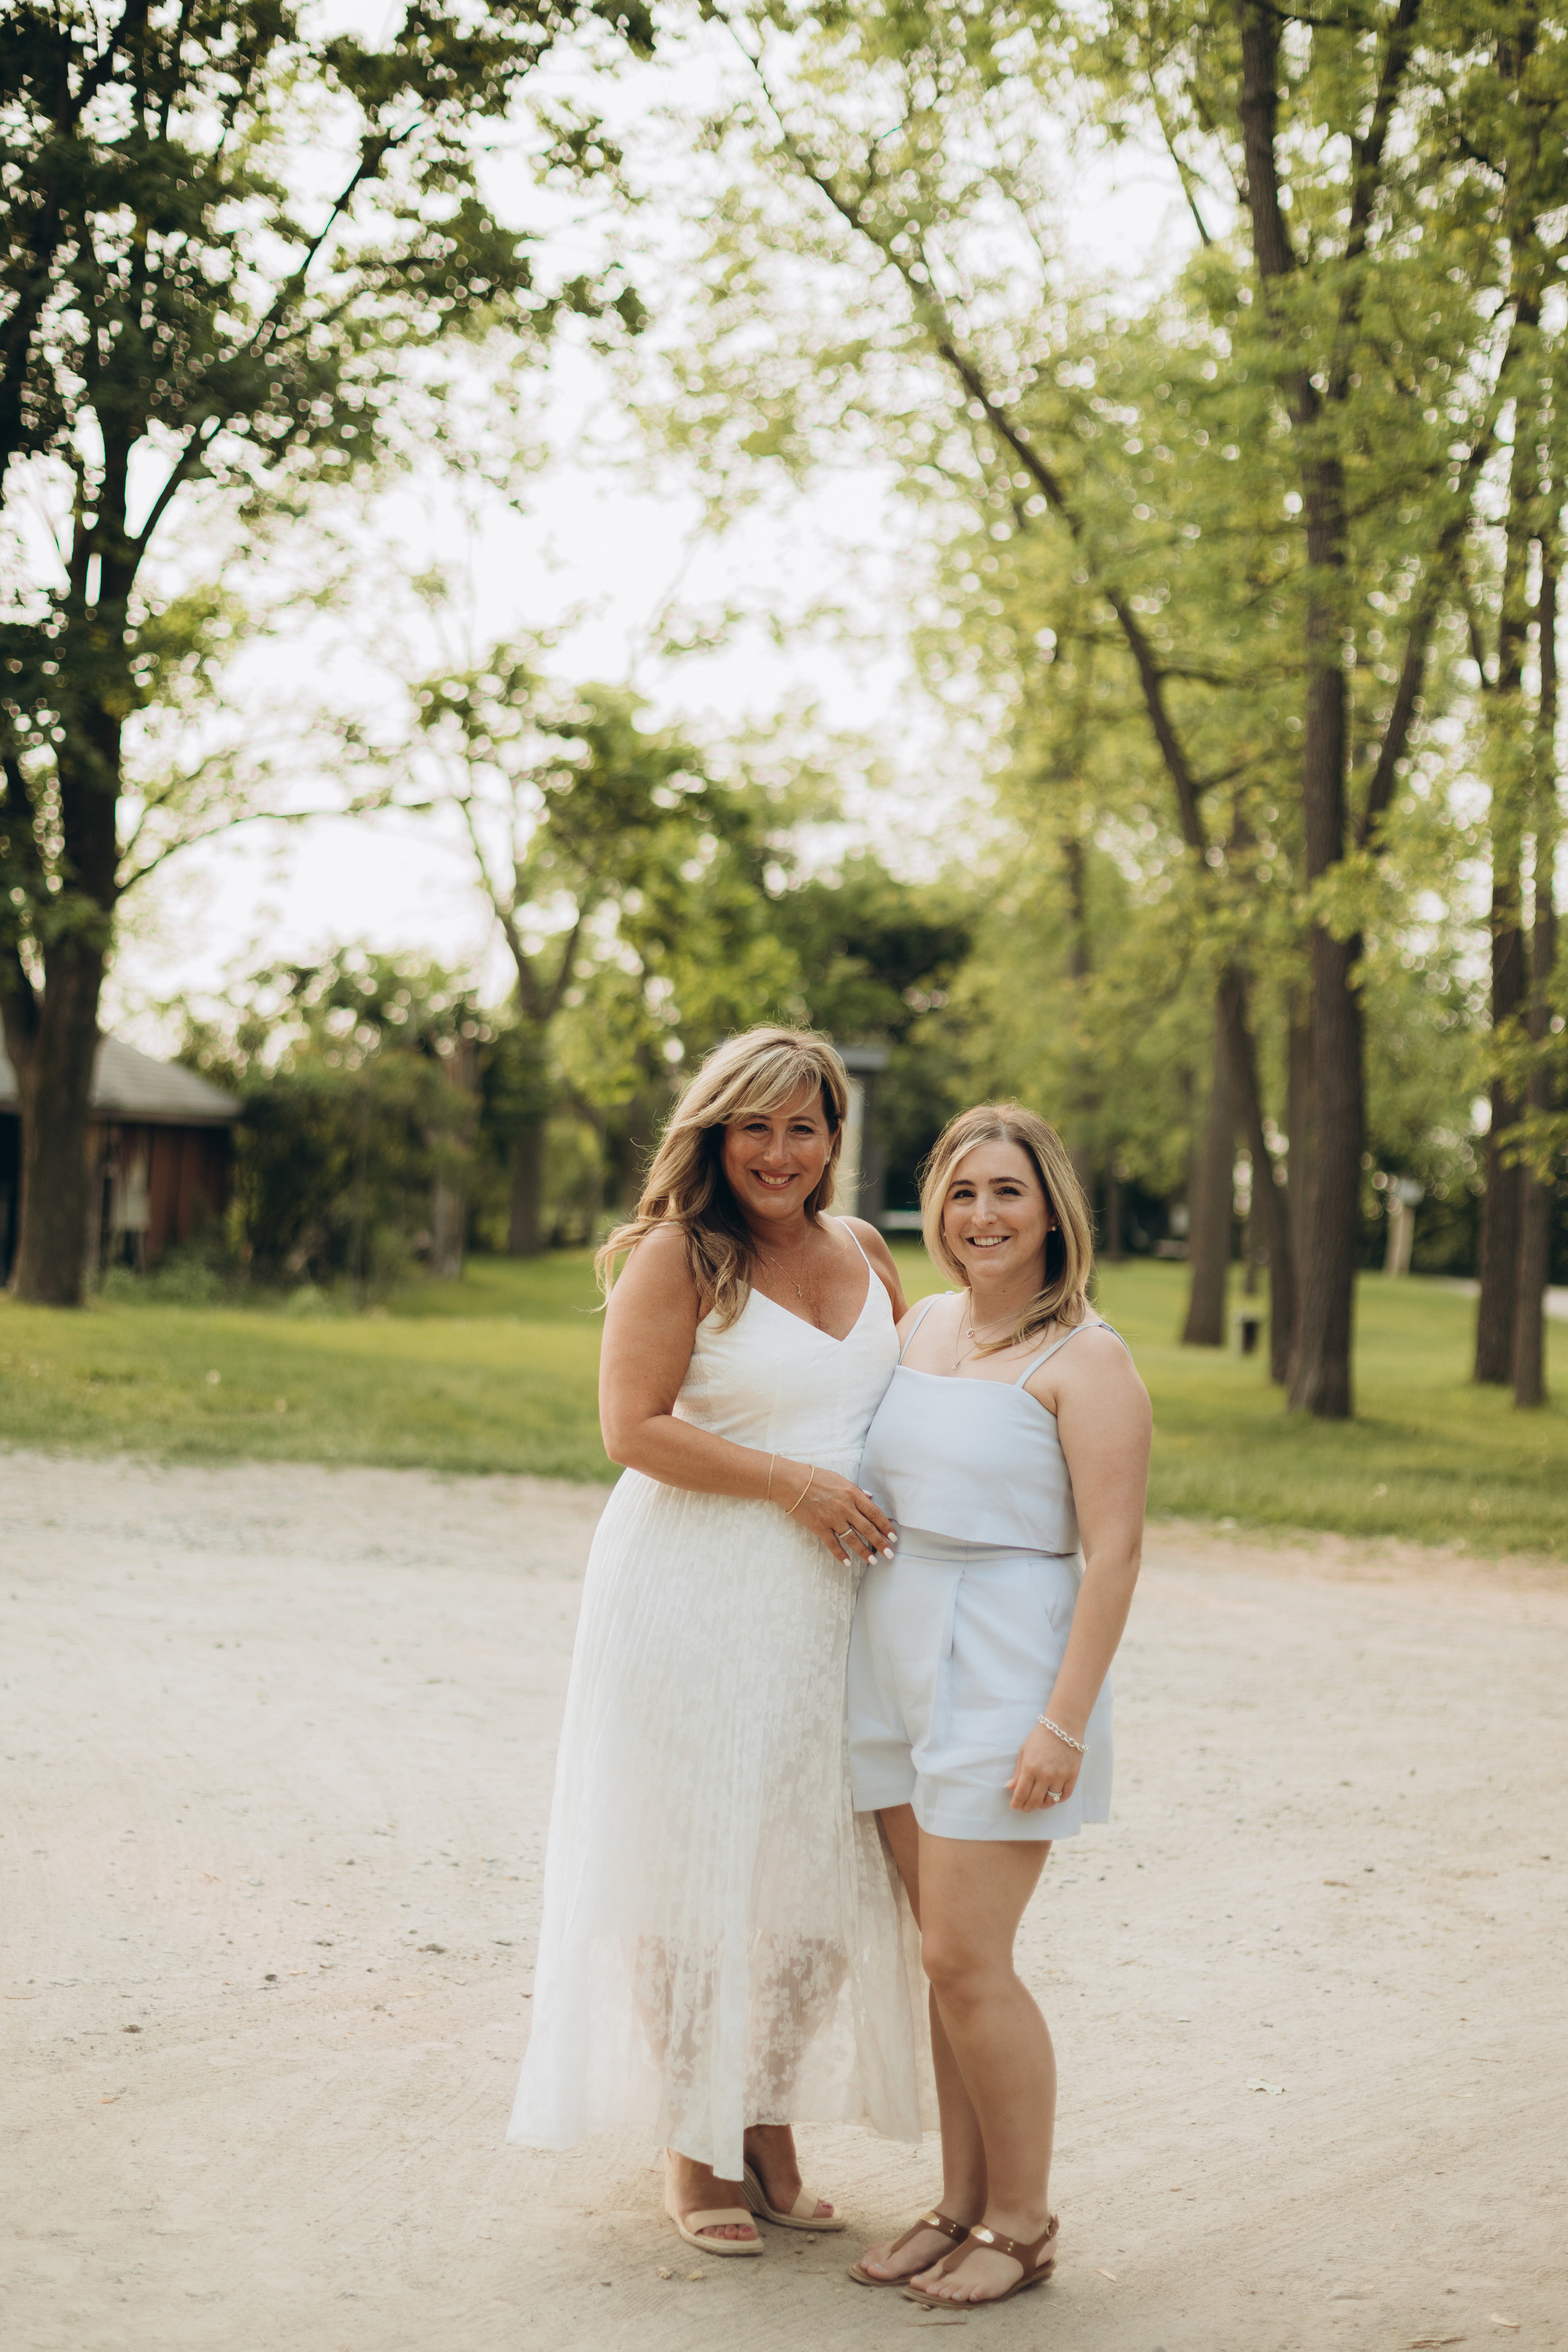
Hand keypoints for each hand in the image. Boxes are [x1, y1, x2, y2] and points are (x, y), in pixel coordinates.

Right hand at [781, 1463, 896, 1565]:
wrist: (792, 1482)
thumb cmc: (816, 1478)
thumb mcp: (840, 1479)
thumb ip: (856, 1491)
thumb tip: (870, 1497)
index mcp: (853, 1494)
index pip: (875, 1513)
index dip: (886, 1526)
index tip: (894, 1537)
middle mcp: (846, 1507)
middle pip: (868, 1528)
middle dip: (880, 1543)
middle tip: (890, 1554)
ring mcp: (833, 1519)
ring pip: (853, 1539)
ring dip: (864, 1552)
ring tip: (873, 1562)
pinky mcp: (820, 1527)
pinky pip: (833, 1544)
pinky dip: (841, 1555)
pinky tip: (847, 1563)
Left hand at [1007, 1720, 1082, 1811]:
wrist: (1063, 1726)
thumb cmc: (1040, 1737)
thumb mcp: (1024, 1751)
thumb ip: (1018, 1772)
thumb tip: (1010, 1787)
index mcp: (1030, 1768)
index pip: (1021, 1794)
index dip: (1017, 1803)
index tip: (1014, 1806)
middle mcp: (1045, 1775)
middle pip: (1035, 1801)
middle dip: (1027, 1807)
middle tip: (1025, 1807)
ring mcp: (1060, 1776)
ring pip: (1050, 1801)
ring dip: (1043, 1805)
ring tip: (1039, 1802)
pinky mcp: (1072, 1776)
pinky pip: (1065, 1795)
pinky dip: (1058, 1799)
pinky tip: (1053, 1796)